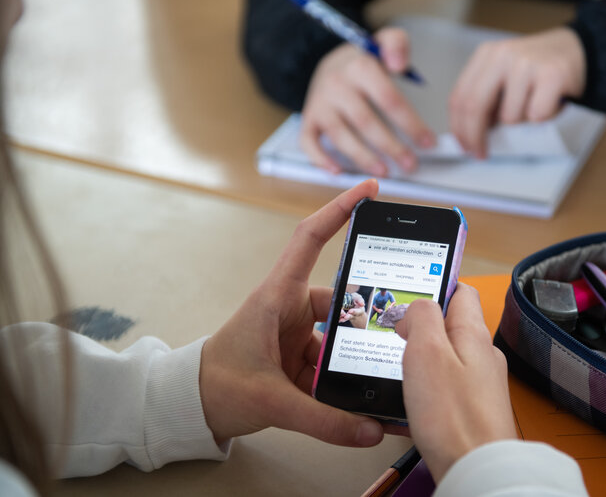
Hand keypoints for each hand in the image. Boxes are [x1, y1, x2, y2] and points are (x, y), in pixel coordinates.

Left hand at [199, 179, 384, 446]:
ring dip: (354, 358)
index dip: (340, 209)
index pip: (311, 239)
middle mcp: (290, 307)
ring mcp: (296, 331)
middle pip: (343, 299)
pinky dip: (344, 378)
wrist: (191, 407)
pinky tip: (359, 399)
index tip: (369, 189)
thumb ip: (322, 418)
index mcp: (277, 296)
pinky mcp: (298, 354)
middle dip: (368, 316)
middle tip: (400, 327)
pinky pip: (332, 360)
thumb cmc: (215, 385)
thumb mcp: (270, 401)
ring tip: (377, 378)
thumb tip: (370, 430)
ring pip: (341, 335)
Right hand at [300, 27, 434, 175]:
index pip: (388, 99)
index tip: (427, 142)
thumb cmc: (363, 62)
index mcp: (359, 67)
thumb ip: (397, 44)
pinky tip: (338, 171)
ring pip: (340, 136)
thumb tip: (400, 63)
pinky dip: (320, 159)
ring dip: (363, 158)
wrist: (329, 63)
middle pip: (366, 122)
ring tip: (384, 171)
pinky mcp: (309, 119)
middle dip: (391, 147)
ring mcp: (320, 104)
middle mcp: (336, 85)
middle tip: (410, 164)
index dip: (410, 123)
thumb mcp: (383, 43)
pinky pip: (308, 141)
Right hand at [396, 284, 516, 480]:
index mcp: (473, 333)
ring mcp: (480, 383)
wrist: (476, 469)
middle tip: (395, 334)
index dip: (435, 285)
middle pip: (451, 324)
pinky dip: (427, 387)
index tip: (411, 291)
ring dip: (422, 358)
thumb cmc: (454, 417)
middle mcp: (482, 355)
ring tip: (398, 367)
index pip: (460, 291)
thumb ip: (421, 318)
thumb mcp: (427, 352)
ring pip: (447, 357)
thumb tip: (417, 305)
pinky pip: (446, 386)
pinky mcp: (472, 409)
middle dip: (422, 326)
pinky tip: (411, 400)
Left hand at [448, 27, 585, 157]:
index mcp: (487, 55)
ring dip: (521, 123)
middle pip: (475, 107)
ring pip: (510, 117)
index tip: (463, 146)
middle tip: (480, 153)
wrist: (577, 49)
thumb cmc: (538, 69)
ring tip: (534, 107)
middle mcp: (504, 55)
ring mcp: (527, 64)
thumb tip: (469, 134)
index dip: (458, 127)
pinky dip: (544, 117)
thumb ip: (485, 97)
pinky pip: (537, 116)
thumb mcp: (504, 75)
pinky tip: (550, 104)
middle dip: (475, 137)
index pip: (459, 97)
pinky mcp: (552, 75)